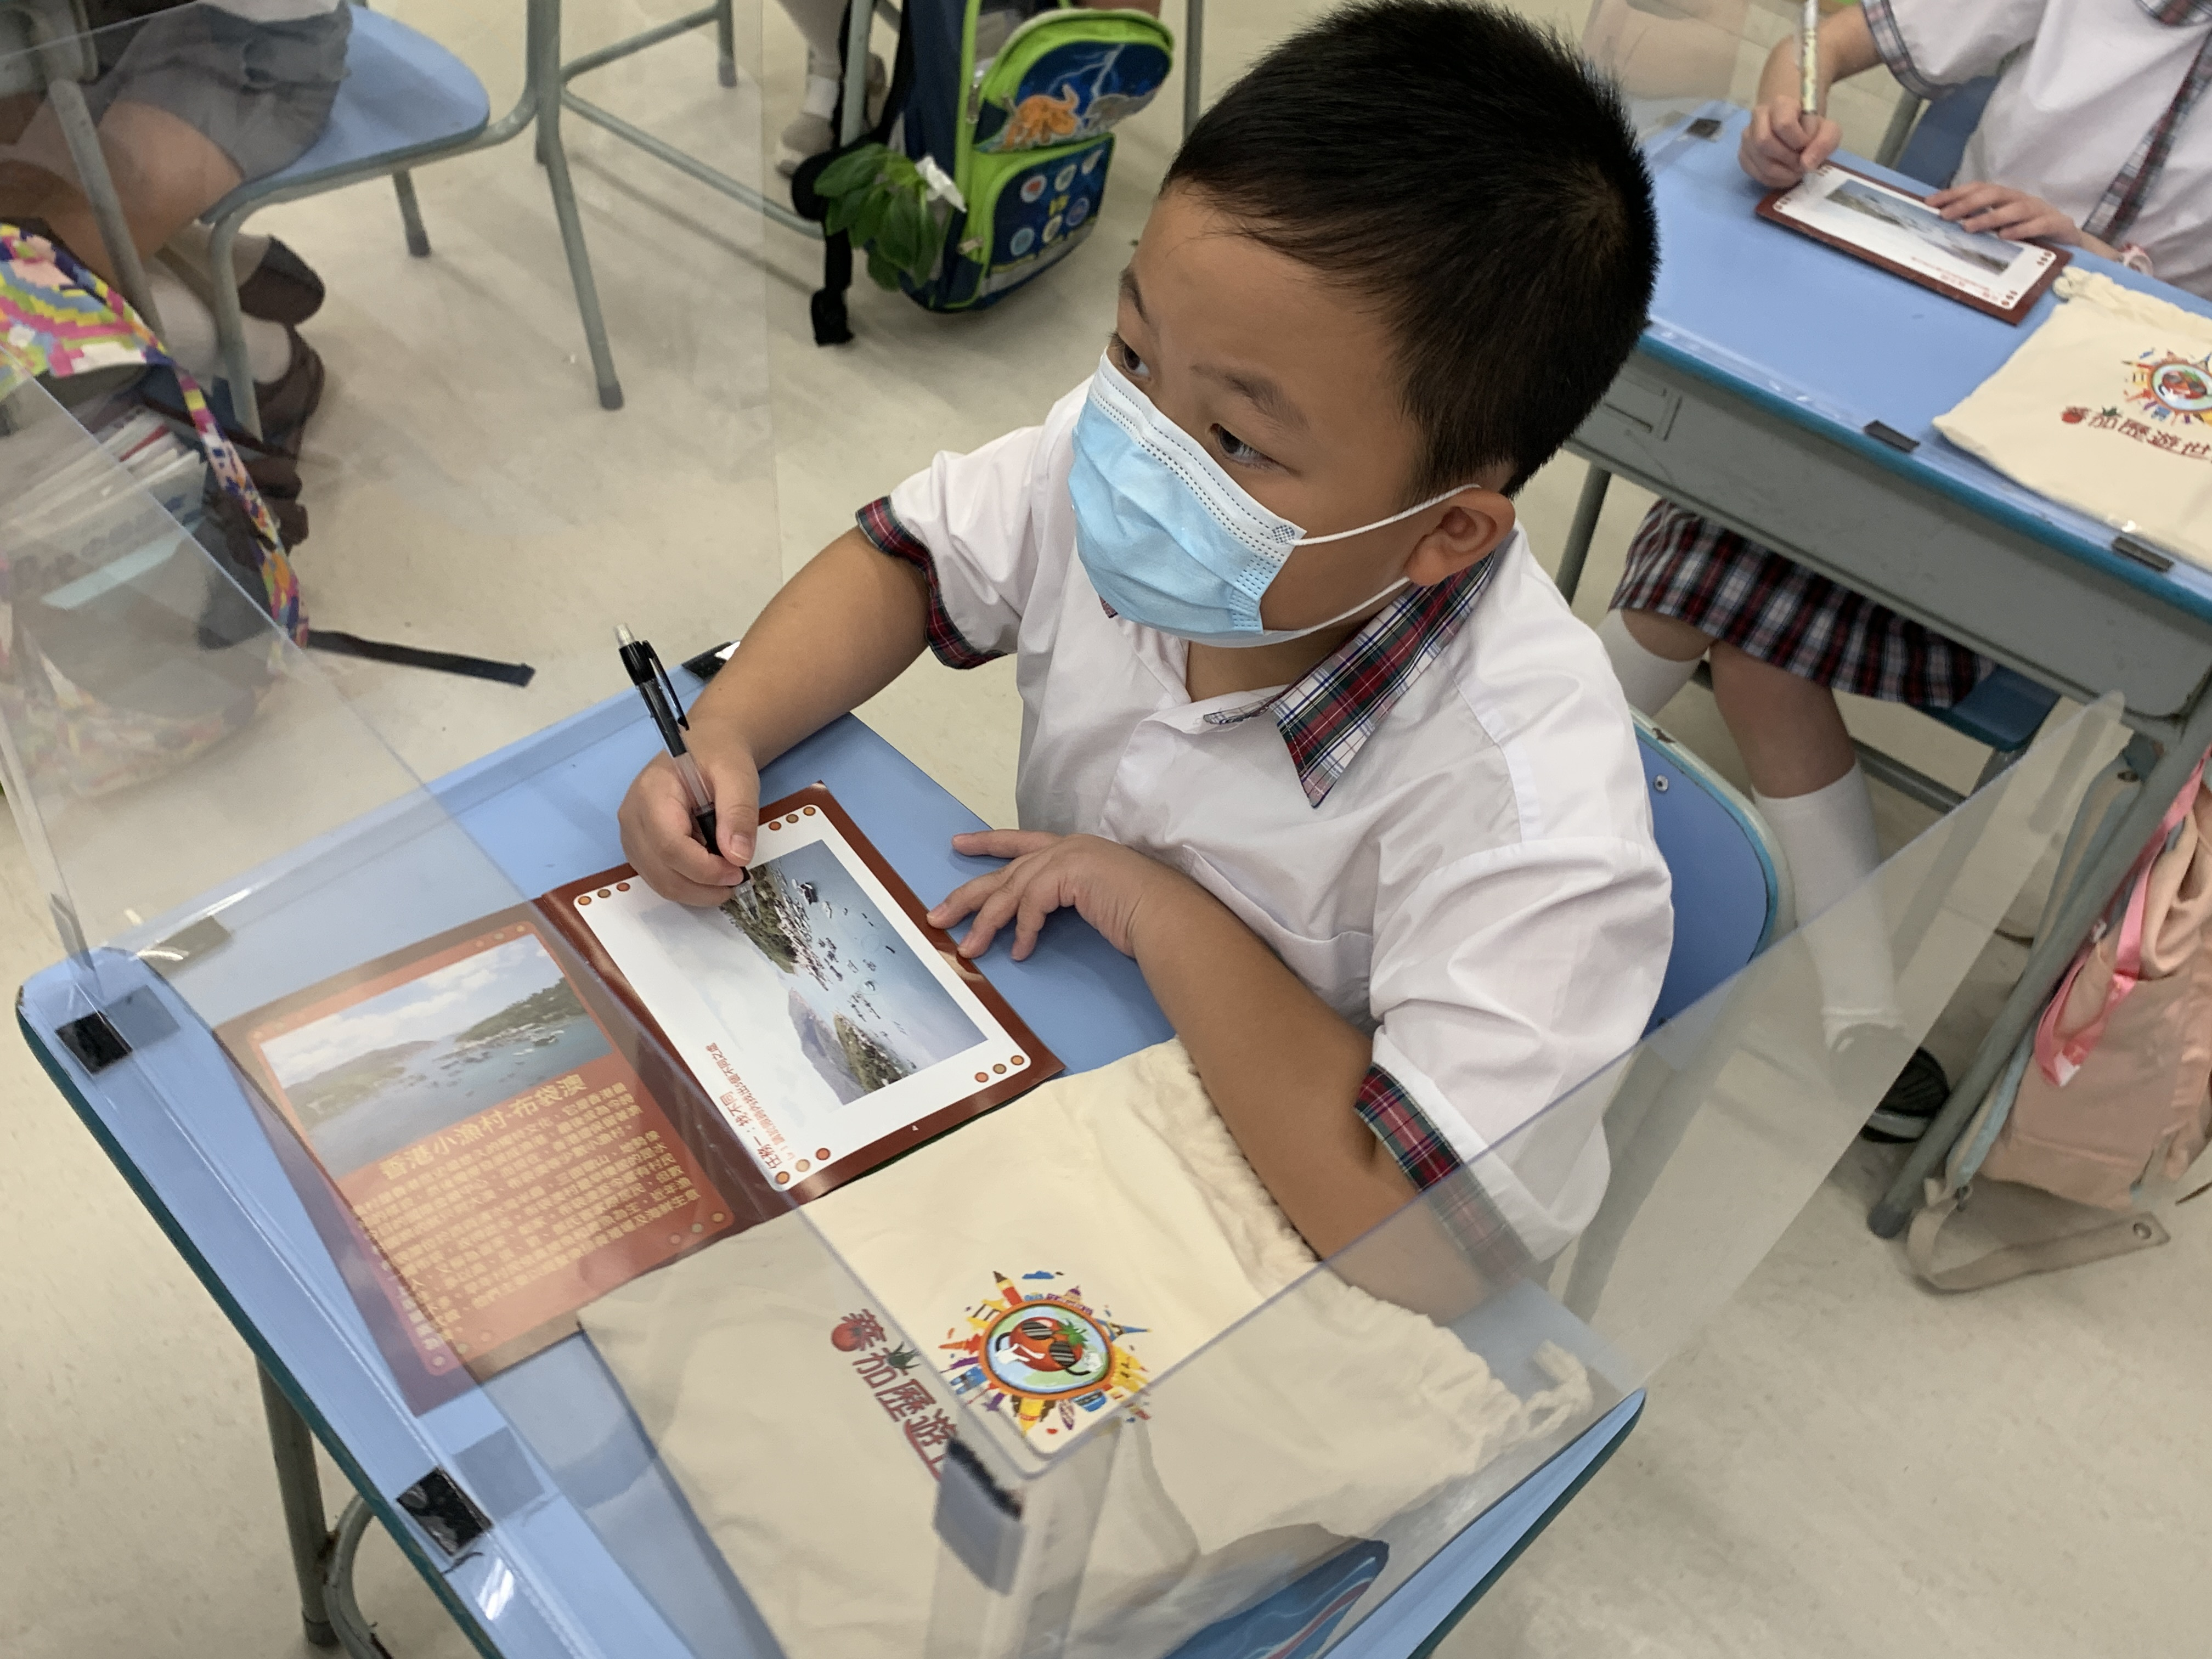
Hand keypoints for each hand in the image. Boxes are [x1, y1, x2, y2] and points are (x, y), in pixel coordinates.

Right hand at [617, 740, 760, 905]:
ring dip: (696, 891)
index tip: (738, 872)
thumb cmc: (719, 758)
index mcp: (651, 792)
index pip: (670, 845)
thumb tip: (738, 857)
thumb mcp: (738, 776)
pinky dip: (688, 886)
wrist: (705, 749)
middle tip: (737, 880)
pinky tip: (710, 874)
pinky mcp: (640, 848)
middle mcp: (632, 817)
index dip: (704, 869)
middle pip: (661, 870)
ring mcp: (632, 835)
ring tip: (727, 878)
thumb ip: (739, 813)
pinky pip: (660, 879)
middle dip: (703, 886)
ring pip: (659, 882)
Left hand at [927, 831, 1185, 960]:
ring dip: (986, 923)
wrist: (1169, 916)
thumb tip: (1029, 927)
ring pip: (1010, 890)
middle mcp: (1068, 847)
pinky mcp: (1069, 873)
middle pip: (1004, 870)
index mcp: (1075, 849)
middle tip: (936, 915)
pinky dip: (1023, 932)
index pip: (1021, 843)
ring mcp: (1069, 856)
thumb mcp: (1093, 904)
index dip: (988, 843)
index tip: (958, 844)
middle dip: (968, 894)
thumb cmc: (1141, 918)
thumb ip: (1063, 902)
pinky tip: (1021, 953)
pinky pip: (1031, 905)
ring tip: (969, 949)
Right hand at [1739, 95, 1840, 188]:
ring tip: (1795, 171)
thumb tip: (1806, 164)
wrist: (1796, 128)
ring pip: (1759, 161)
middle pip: (1764, 143)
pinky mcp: (1743, 154)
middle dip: (1787, 159)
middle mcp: (1758, 117)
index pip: (1783, 124)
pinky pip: (1754, 173)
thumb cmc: (1810, 128)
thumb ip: (1824, 143)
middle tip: (1801, 163)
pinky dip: (1773, 180)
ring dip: (1781, 173)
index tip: (1807, 145)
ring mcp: (1747, 137)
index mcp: (1780, 104)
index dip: (1798, 141)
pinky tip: (1784, 175)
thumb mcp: (1828, 130)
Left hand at [1928, 182, 2086, 245]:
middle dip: (1968, 203)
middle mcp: (2020, 200)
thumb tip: (1945, 227)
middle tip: (1945, 215)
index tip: (1930, 202)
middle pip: (1994, 194)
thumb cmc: (2028, 234)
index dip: (1955, 193)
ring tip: (1969, 227)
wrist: (2068, 241)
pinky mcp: (2056, 224)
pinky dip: (2022, 229)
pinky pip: (2039, 224)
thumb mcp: (2001, 228)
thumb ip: (1979, 223)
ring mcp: (2039, 210)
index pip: (1978, 189)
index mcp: (2005, 199)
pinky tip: (2005, 236)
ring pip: (2015, 209)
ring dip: (1990, 217)